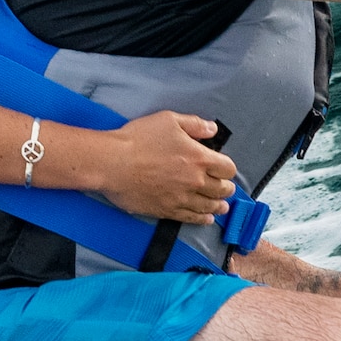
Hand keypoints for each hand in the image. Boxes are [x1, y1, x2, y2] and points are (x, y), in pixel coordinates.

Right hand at [81, 110, 240, 224]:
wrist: (113, 163)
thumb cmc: (138, 139)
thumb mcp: (169, 120)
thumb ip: (195, 125)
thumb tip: (212, 130)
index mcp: (198, 158)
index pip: (227, 169)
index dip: (228, 169)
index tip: (224, 168)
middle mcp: (194, 181)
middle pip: (221, 190)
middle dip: (226, 188)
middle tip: (226, 188)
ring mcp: (181, 198)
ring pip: (209, 206)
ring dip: (218, 206)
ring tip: (222, 207)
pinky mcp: (167, 211)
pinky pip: (191, 218)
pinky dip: (202, 219)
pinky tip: (206, 219)